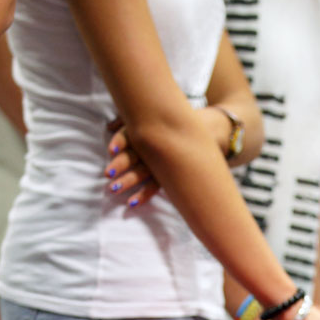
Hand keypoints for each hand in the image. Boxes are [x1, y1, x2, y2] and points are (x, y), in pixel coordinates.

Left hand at [105, 107, 232, 207]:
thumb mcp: (159, 116)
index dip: (122, 139)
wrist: (212, 131)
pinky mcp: (174, 174)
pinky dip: (144, 194)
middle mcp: (160, 145)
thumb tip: (109, 126)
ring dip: (129, 182)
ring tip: (113, 189)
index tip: (111, 149)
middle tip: (108, 174)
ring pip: (145, 173)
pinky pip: (157, 186)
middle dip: (122, 165)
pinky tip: (132, 203)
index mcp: (154, 127)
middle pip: (138, 155)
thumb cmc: (178, 122)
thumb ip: (130, 121)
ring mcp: (167, 161)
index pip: (135, 132)